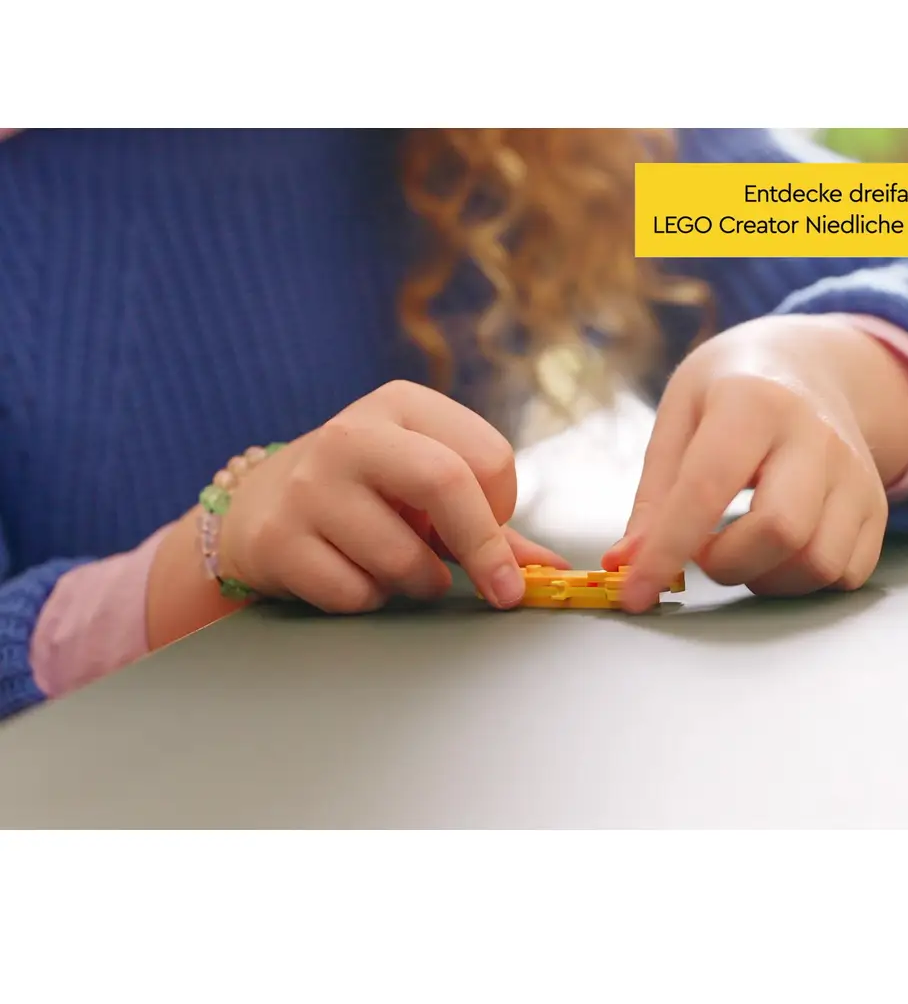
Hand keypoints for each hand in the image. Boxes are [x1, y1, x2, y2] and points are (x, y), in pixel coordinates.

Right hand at [216, 381, 566, 611]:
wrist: (256, 507)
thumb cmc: (366, 496)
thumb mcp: (424, 486)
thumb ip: (491, 523)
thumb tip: (555, 570)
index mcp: (402, 404)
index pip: (490, 457)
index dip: (500, 508)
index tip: (489, 527)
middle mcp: (353, 433)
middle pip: (446, 483)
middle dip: (484, 549)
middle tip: (502, 590)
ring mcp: (308, 485)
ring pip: (402, 557)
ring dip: (420, 583)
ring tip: (399, 567)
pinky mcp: (277, 539)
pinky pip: (356, 593)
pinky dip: (369, 599)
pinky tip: (350, 573)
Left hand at [605, 316, 907, 610]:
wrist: (808, 364)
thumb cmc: (728, 392)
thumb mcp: (679, 416)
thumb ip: (655, 494)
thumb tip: (626, 563)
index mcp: (753, 400)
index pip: (707, 488)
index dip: (666, 550)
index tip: (635, 593)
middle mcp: (816, 434)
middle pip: (781, 531)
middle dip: (727, 565)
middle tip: (703, 550)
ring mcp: (855, 472)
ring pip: (819, 562)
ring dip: (766, 578)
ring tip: (740, 549)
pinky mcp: (877, 505)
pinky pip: (847, 573)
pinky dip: (804, 581)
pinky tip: (778, 553)